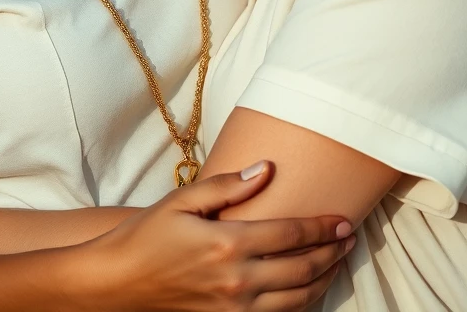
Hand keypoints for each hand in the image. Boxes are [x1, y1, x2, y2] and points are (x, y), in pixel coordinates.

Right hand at [77, 162, 353, 311]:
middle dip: (331, 253)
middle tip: (349, 238)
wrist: (117, 283)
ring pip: (296, 301)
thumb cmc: (146, 235)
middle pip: (302, 269)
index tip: (343, 219)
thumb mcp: (183, 200)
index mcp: (227, 243)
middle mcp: (237, 280)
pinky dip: (300, 306)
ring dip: (323, 280)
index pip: (290, 234)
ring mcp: (233, 309)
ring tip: (337, 262)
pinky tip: (307, 291)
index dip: (321, 227)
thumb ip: (227, 186)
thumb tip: (267, 169)